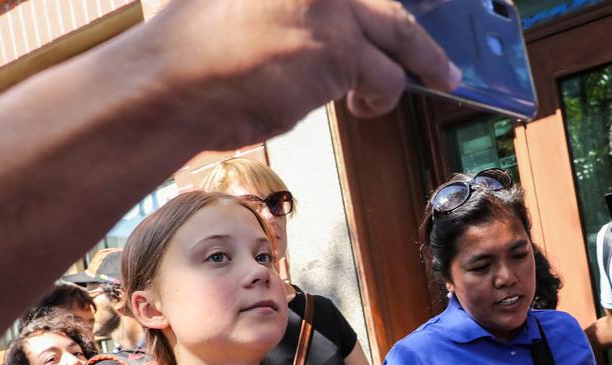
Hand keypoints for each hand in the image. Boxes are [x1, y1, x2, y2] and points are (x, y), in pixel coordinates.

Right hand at [145, 0, 459, 148]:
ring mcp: (331, 5)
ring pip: (399, 35)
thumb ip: (283, 6)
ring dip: (406, 68)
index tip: (406, 13)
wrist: (170, 84)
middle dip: (421, 32)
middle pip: (392, 4)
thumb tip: (316, 29)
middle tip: (441, 50)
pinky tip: (362, 107)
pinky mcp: (339, 48)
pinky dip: (379, 97)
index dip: (381, 10)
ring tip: (400, 88)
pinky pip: (385, 77)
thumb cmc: (188, 52)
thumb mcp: (234, 3)